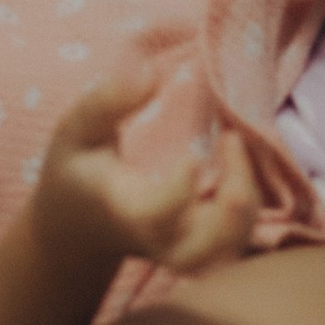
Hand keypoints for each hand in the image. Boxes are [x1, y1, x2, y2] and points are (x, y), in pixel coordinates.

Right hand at [29, 69, 258, 282]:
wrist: (75, 227)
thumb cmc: (76, 171)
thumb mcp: (74, 131)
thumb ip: (105, 102)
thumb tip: (151, 72)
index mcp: (124, 211)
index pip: (157, 216)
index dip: (180, 191)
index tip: (192, 155)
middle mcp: (157, 239)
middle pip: (203, 252)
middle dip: (234, 209)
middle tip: (231, 140)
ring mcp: (181, 247)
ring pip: (229, 250)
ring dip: (248, 202)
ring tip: (235, 144)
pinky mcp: (199, 245)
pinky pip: (237, 241)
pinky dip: (250, 206)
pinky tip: (238, 160)